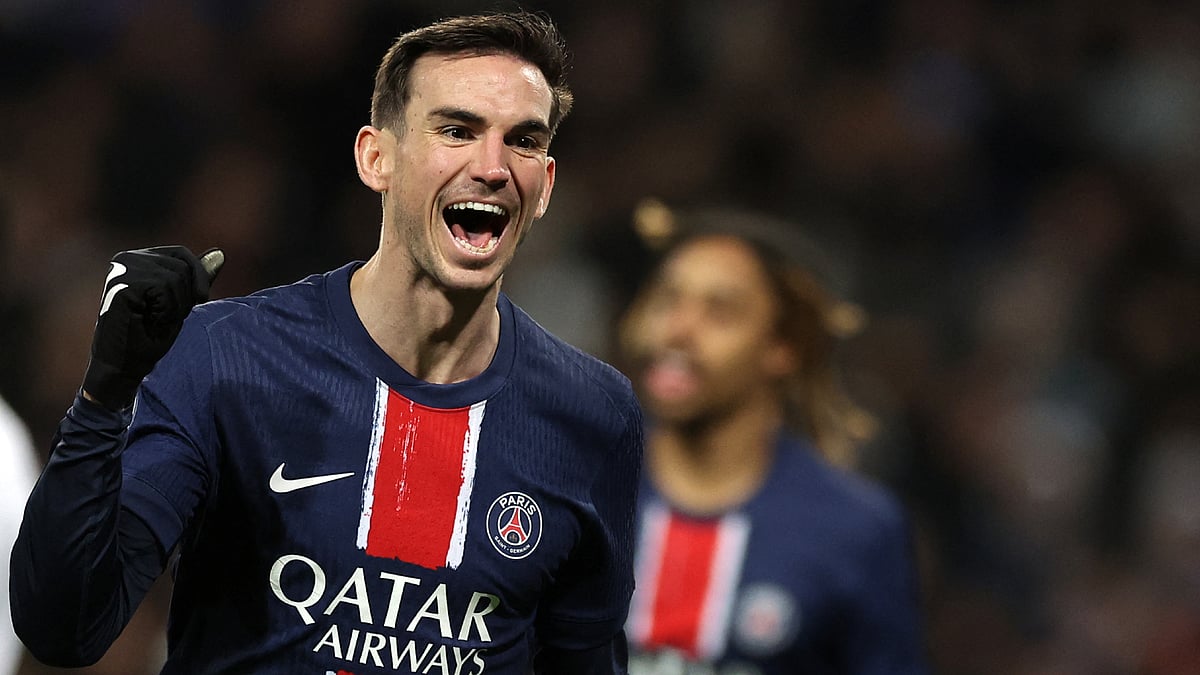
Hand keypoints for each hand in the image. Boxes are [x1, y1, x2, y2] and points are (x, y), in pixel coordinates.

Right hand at [82, 246, 224, 409]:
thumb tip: (221, 253)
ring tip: (154, 320)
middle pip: (182, 265)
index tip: (200, 300)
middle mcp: (126, 258)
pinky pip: (164, 287)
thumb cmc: (149, 337)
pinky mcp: (121, 282)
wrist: (123, 366)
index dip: (198, 276)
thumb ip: (196, 278)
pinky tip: (148, 321)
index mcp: (137, 259)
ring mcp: (122, 269)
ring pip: (176, 277)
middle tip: (162, 317)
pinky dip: (166, 310)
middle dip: (185, 297)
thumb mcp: (180, 303)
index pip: (181, 254)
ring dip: (175, 306)